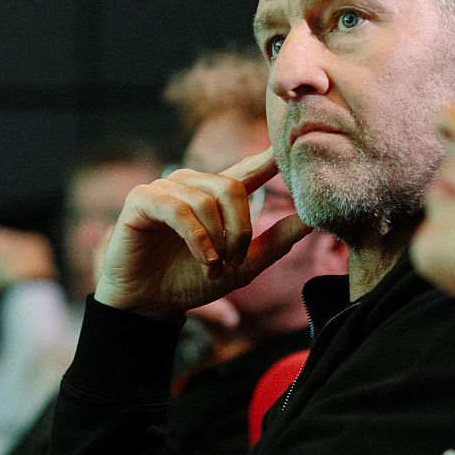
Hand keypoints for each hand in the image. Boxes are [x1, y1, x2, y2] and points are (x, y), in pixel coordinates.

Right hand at [94, 149, 313, 319]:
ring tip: (212, 267)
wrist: (147, 304)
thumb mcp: (241, 267)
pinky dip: (196, 237)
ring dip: (216, 241)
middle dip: (240, 230)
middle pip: (231, 188)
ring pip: (206, 200)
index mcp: (214, 196)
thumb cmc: (189, 280)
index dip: (267, 159)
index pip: (246, 171)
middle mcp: (190, 185)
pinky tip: (202, 258)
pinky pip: (178, 209)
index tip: (288, 149)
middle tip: (234, 261)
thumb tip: (312, 220)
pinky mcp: (142, 199)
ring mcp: (165, 189)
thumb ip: (275, 242)